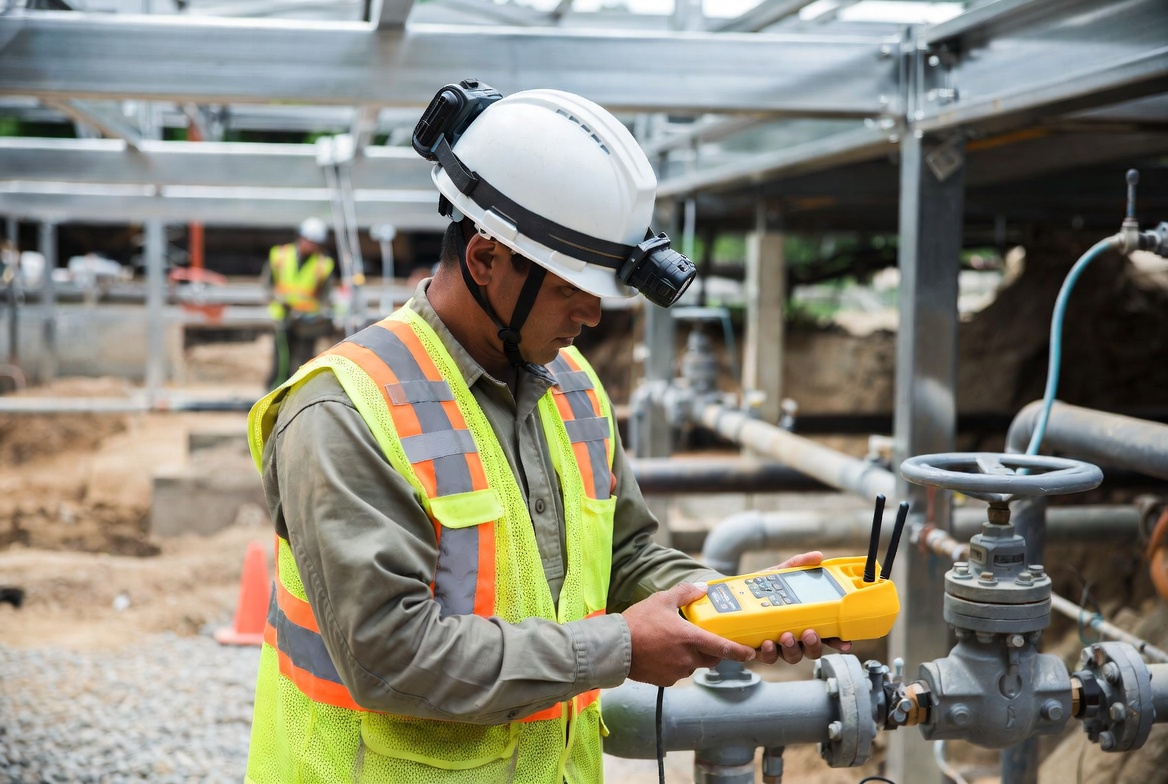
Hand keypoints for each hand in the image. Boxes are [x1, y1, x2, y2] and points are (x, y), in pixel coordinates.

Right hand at [622, 582, 756, 686]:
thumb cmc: (638, 622)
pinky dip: (676, 664)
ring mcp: (677, 672)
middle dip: (712, 651)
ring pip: (693, 665)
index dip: (740, 652)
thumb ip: (685, 593)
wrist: (615, 647)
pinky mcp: (666, 680)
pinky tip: (662, 653)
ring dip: (691, 657)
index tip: (750, 653)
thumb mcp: (661, 600)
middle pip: (711, 659)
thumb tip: (702, 587)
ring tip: (674, 643)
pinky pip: (678, 673)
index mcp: (691, 639)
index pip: (723, 648)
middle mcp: (688, 658)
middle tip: (704, 640)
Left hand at [754, 550, 852, 664]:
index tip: (845, 643)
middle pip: (812, 650)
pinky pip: (768, 658)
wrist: (733, 593)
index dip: (838, 642)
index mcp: (804, 620)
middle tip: (809, 633)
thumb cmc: (761, 587)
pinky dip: (769, 653)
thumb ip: (797, 565)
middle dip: (814, 645)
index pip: (827, 634)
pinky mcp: (758, 649)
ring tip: (786, 635)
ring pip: (793, 656)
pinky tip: (766, 643)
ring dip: (792, 649)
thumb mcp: (779, 574)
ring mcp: (777, 644)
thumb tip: (816, 557)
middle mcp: (794, 635)